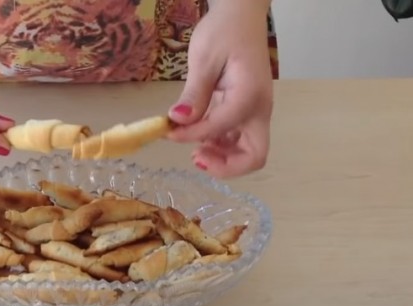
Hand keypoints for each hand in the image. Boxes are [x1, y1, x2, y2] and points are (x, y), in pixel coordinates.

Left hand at [167, 3, 272, 178]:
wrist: (240, 17)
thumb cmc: (225, 31)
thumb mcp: (204, 58)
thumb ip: (194, 92)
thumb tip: (178, 119)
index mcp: (250, 95)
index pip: (222, 128)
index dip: (192, 135)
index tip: (168, 131)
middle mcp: (258, 109)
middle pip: (254, 156)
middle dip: (225, 165)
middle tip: (195, 156)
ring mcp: (254, 113)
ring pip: (247, 152)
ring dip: (221, 157)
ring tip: (192, 148)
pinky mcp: (244, 112)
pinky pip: (237, 140)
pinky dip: (219, 146)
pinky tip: (198, 137)